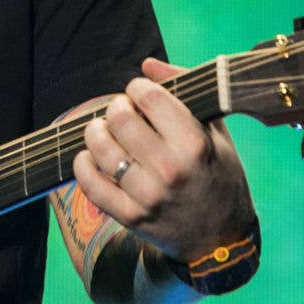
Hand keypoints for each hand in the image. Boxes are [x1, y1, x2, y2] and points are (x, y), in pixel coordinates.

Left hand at [71, 56, 255, 263]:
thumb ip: (184, 91)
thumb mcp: (215, 131)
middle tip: (121, 112)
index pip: (148, 97)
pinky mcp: (131, 217)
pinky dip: (82, 164)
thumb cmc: (219, 175)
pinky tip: (90, 156)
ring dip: (95, 132)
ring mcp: (148, 196)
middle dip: (115, 107)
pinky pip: (90, 184)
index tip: (140, 95)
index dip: (137, 89)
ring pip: (100, 148)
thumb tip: (147, 64)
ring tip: (104, 131)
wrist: (221, 240)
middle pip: (119, 119)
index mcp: (195, 144)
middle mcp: (171, 169)